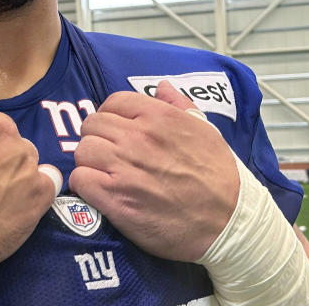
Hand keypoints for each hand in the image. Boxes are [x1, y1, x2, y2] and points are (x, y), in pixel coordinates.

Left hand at [69, 80, 239, 260]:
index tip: (116, 131)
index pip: (113, 102)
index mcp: (158, 117)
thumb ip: (179, 104)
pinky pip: (80, 179)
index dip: (111, 116)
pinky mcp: (114, 198)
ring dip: (89, 162)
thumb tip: (162, 86)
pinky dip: (84, 186)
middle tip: (109, 155)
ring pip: (82, 151)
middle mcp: (137, 138)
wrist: (228, 222)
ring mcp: (124, 168)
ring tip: (103, 174)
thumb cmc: (219, 176)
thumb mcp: (206, 129)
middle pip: (92, 125)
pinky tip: (98, 192)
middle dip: (98, 139)